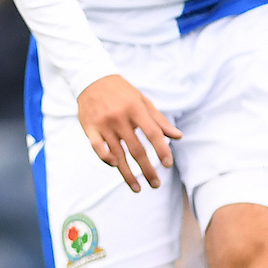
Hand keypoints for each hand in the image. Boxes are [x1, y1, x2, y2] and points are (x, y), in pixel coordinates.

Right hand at [76, 74, 180, 192]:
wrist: (91, 79)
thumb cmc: (122, 92)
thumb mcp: (142, 101)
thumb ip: (159, 120)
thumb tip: (178, 137)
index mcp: (135, 109)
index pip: (153, 133)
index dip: (162, 150)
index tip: (167, 164)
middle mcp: (120, 118)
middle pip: (136, 149)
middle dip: (147, 170)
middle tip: (156, 184)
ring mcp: (103, 124)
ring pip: (117, 155)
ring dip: (128, 174)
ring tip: (138, 188)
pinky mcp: (90, 128)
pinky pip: (98, 149)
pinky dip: (107, 159)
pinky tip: (116, 168)